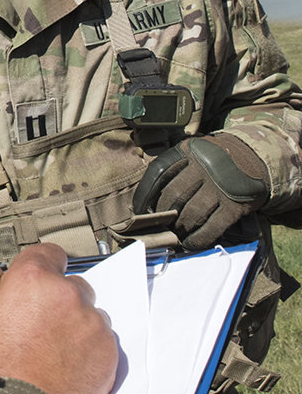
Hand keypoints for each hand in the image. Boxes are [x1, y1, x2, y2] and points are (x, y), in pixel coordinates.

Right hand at [0, 244, 116, 393]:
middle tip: (37, 328)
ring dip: (74, 329)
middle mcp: (67, 297)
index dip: (40, 266)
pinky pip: (101, 346)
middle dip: (57, 303)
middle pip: (71, 287)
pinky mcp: (108, 356)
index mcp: (30, 281)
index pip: (47, 253)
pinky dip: (87, 355)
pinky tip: (63, 371)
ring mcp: (92, 327)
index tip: (37, 279)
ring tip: (50, 356)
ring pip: (89, 317)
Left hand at [131, 133, 268, 249]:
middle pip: (172, 197)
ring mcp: (220, 187)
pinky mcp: (235, 206)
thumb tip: (147, 201)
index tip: (139, 209)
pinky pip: (211, 228)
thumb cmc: (216, 159)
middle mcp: (204, 167)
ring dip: (179, 228)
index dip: (144, 194)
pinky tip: (190, 243)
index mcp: (189, 151)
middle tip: (160, 224)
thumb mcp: (195, 152)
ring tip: (175, 232)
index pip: (157, 173)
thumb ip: (175, 167)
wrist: (255, 157)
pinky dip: (197, 239)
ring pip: (190, 215)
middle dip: (163, 214)